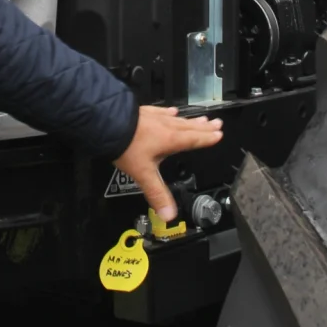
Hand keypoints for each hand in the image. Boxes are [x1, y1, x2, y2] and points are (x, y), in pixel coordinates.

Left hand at [113, 106, 223, 220]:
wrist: (106, 122)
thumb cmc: (126, 146)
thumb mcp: (144, 174)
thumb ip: (157, 194)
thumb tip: (169, 215)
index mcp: (170, 140)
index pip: (194, 140)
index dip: (207, 138)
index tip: (219, 134)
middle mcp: (166, 126)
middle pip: (190, 127)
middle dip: (204, 127)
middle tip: (217, 123)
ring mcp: (154, 118)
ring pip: (178, 119)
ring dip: (191, 120)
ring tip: (202, 118)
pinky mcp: (143, 113)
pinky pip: (161, 112)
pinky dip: (169, 113)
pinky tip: (171, 111)